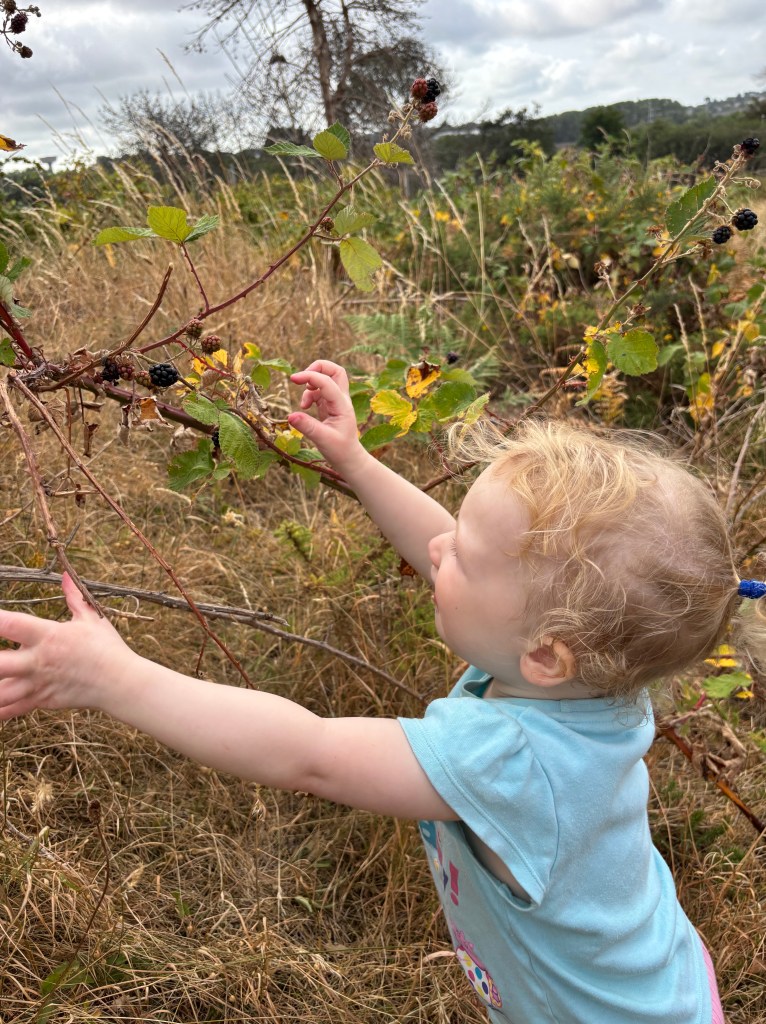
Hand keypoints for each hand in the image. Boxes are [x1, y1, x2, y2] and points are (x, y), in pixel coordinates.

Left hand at [0, 574, 135, 717]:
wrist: (120, 683)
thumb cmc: (107, 648)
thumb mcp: (91, 618)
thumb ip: (73, 597)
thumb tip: (63, 576)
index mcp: (48, 636)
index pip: (11, 624)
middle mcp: (38, 661)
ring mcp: (37, 683)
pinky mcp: (40, 700)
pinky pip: (10, 709)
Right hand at [288, 360, 365, 475]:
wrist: (349, 459)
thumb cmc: (340, 451)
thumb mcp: (323, 440)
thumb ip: (307, 427)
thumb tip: (290, 416)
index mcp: (342, 405)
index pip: (327, 382)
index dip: (310, 376)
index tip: (293, 378)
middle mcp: (341, 400)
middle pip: (336, 370)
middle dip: (318, 367)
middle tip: (303, 377)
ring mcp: (336, 402)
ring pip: (327, 379)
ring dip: (311, 384)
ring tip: (303, 405)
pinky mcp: (329, 406)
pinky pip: (319, 391)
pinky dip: (310, 394)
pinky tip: (305, 407)